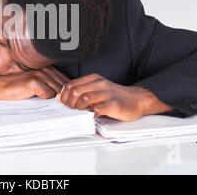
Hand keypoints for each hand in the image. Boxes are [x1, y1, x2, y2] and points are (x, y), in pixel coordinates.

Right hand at [0, 66, 69, 99]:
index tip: (64, 102)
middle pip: (65, 87)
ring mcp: (40, 75)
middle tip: (60, 107)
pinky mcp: (33, 82)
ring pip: (58, 92)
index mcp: (47, 69)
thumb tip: (64, 100)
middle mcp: (45, 69)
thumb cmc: (14, 87)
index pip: (66, 82)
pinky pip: (49, 95)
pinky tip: (39, 101)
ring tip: (50, 106)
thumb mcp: (33, 85)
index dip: (67, 93)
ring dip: (55, 101)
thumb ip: (48, 87)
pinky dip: (46, 101)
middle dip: (64, 98)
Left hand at [56, 73, 172, 121]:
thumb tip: (59, 97)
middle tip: (73, 110)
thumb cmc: (114, 97)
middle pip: (74, 91)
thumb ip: (78, 92)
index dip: (64, 96)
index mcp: (93, 79)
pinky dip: (90, 115)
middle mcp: (99, 84)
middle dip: (69, 103)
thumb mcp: (95, 91)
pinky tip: (91, 116)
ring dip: (79, 109)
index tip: (66, 104)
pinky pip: (97, 109)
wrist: (137, 100)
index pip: (70, 85)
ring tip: (82, 113)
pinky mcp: (114, 104)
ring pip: (83, 99)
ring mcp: (107, 93)